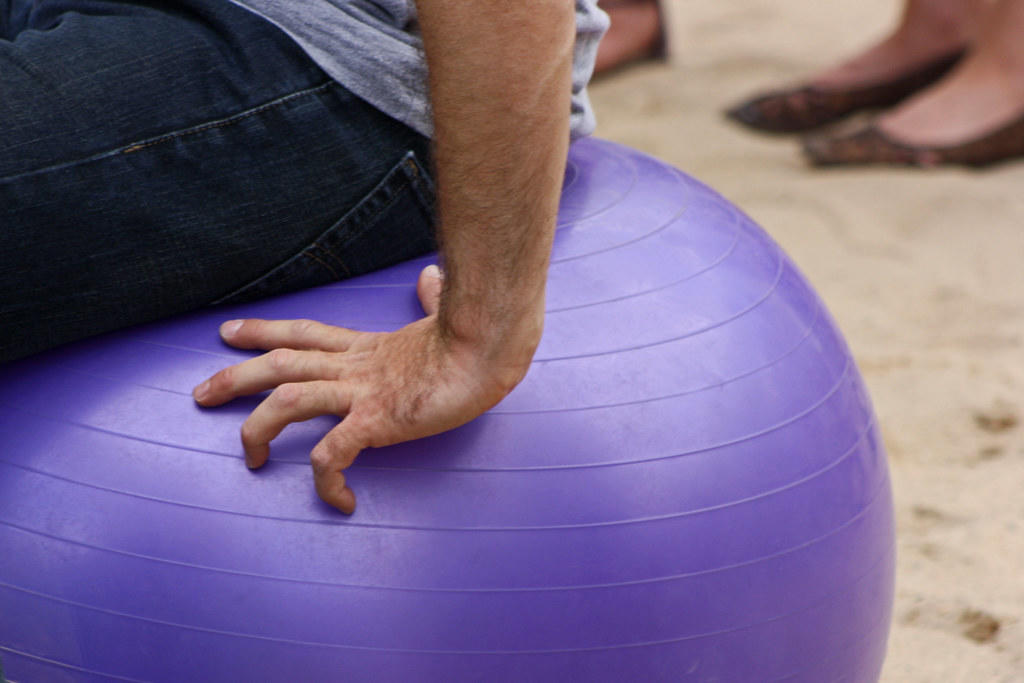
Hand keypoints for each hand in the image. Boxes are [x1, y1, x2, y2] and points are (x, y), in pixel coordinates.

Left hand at [192, 266, 529, 513]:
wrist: (491, 347)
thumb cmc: (476, 335)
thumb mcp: (446, 317)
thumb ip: (433, 299)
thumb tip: (432, 277)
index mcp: (366, 347)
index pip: (303, 334)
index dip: (263, 332)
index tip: (228, 331)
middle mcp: (354, 368)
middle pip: (279, 365)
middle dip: (235, 377)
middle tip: (200, 393)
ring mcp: (362, 393)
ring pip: (286, 403)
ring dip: (257, 430)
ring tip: (247, 458)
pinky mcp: (377, 420)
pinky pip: (332, 454)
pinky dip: (326, 480)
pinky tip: (339, 501)